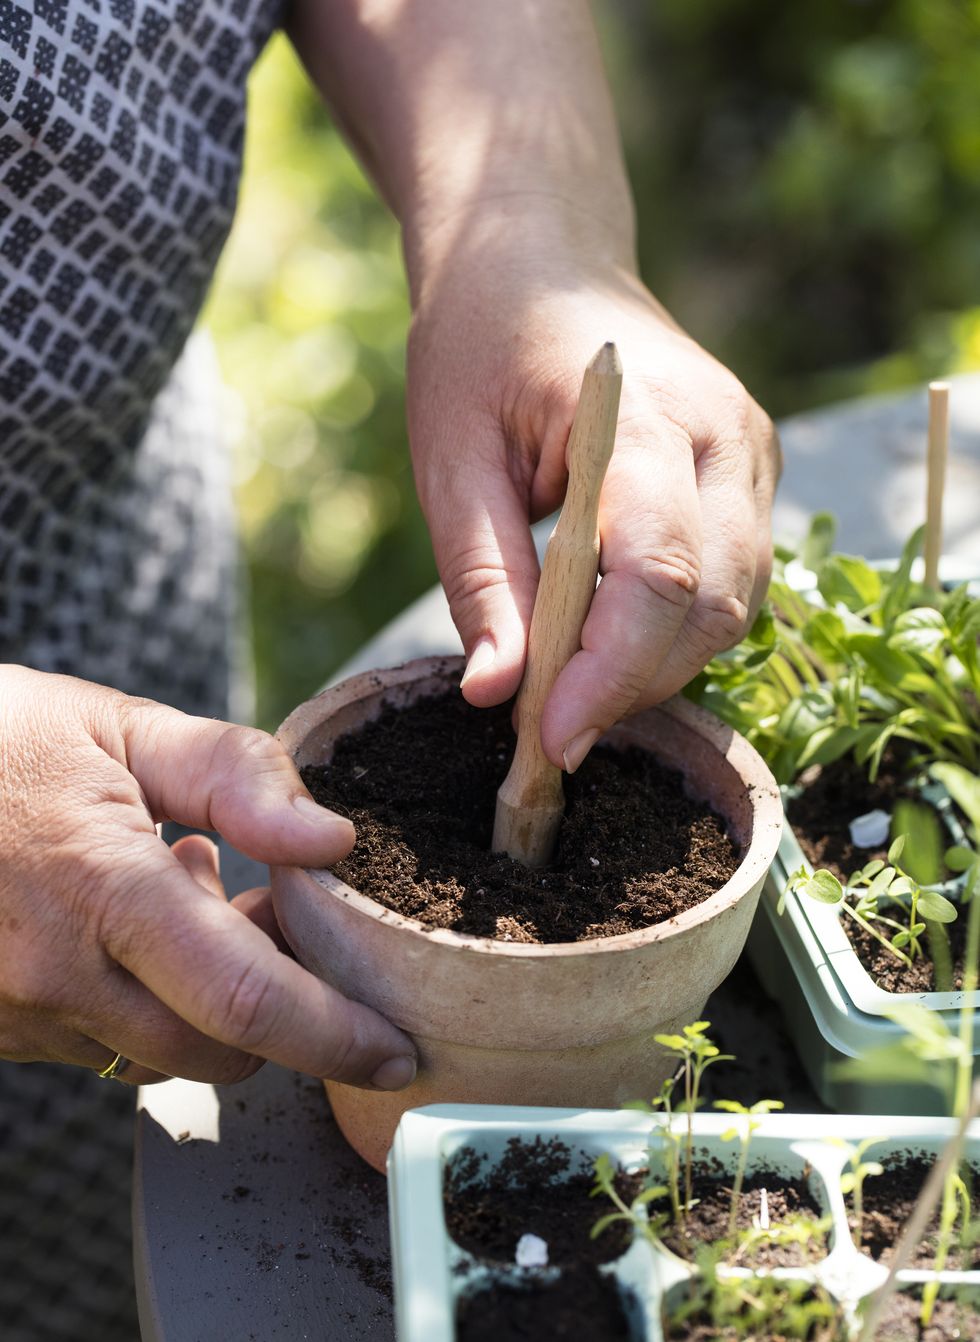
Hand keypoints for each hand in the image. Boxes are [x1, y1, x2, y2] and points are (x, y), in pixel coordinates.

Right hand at [0, 666, 415, 1089]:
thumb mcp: (121, 726)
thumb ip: (236, 779)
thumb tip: (333, 839)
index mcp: (101, 891)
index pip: (247, 1002)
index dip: (336, 1038)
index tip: (395, 1051)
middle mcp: (53, 973)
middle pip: (216, 1052)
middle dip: (277, 1011)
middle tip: (274, 914)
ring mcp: (15, 1013)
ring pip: (158, 1053)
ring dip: (206, 999)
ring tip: (184, 891)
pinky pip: (100, 1043)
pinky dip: (143, 999)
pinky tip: (124, 919)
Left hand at [408, 228, 779, 771]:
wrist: (540, 260)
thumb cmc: (481, 345)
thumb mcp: (451, 461)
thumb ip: (481, 579)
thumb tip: (497, 695)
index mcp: (648, 414)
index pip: (658, 571)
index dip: (609, 671)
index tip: (547, 737)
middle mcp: (727, 435)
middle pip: (711, 605)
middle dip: (631, 685)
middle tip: (548, 733)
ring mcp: (752, 453)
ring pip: (735, 608)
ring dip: (655, 669)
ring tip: (571, 693)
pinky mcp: (750, 479)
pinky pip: (733, 585)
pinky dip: (673, 635)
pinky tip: (608, 646)